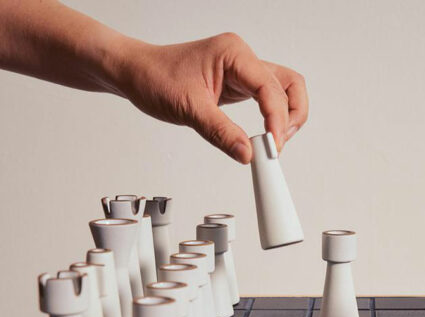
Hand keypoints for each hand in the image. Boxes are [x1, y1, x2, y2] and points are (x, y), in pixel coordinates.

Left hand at [113, 33, 307, 162]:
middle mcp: (243, 59)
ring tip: (274, 142)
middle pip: (289, 86)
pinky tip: (265, 136)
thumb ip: (221, 132)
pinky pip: (268, 99)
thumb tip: (248, 154)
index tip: (272, 147)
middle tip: (277, 145)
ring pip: (284, 92)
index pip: (270, 88)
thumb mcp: (188, 109)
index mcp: (234, 54)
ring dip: (287, 117)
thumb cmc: (155, 78)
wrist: (135, 73)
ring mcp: (243, 71)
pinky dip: (273, 118)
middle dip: (289, 118)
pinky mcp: (240, 84)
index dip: (277, 119)